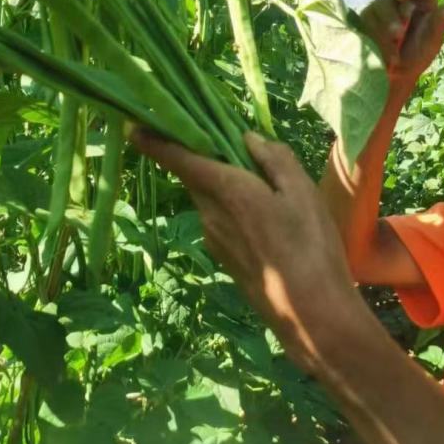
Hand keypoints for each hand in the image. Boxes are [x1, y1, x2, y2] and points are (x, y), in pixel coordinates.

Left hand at [132, 129, 362, 371]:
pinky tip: (266, 219)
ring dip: (224, 185)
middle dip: (203, 158)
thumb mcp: (302, 191)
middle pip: (196, 177)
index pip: (180, 159)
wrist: (311, 315)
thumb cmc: (310, 246)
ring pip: (210, 199)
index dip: (154, 142)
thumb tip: (248, 140)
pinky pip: (220, 220)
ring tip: (265, 186)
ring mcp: (215, 240)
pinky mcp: (224, 259)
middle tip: (229, 142)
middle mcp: (210, 214)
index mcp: (227, 190)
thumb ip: (274, 158)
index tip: (132, 128)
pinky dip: (232, 208)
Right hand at [359, 0, 443, 83]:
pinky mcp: (362, 21)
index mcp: (420, 3)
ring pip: (381, 3)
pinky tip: (386, 51)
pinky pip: (367, 22)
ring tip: (397, 38)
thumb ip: (438, 27)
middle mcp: (398, 1)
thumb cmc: (415, 56)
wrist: (392, 78)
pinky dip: (378, 36)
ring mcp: (378, 10)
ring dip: (390, 19)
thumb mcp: (430, 45)